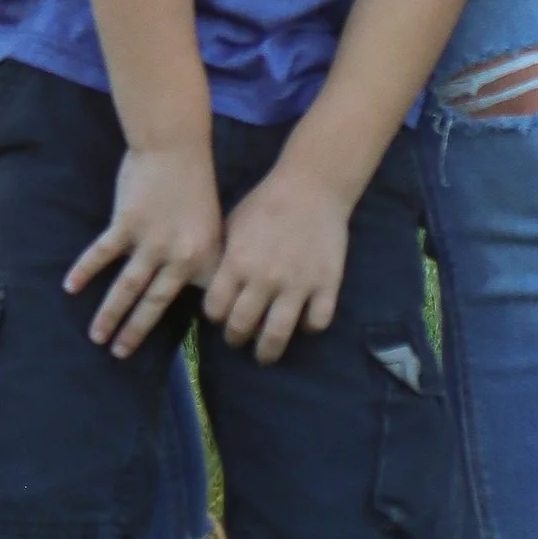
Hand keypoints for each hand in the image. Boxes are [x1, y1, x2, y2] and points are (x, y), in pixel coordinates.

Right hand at [66, 139, 221, 355]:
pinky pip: (102, 254)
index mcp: (205, 259)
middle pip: (154, 304)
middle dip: (135, 332)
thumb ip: (203, 260)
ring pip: (127, 287)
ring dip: (110, 314)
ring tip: (96, 337)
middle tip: (119, 355)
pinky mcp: (127, 225)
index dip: (183, 324)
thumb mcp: (212, 227)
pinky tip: (70, 287)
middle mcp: (179, 257)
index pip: (196, 302)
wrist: (177, 149)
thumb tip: (194, 291)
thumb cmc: (196, 186)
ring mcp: (151, 242)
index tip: (171, 351)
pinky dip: (85, 271)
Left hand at [204, 162, 350, 364]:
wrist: (312, 186)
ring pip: (277, 336)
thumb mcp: (233, 225)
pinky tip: (302, 321)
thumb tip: (211, 289)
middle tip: (239, 339)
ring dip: (266, 350)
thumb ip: (224, 259)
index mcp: (237, 262)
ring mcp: (298, 285)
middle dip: (235, 339)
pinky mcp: (326, 285)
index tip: (220, 317)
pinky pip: (316, 323)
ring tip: (265, 353)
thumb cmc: (267, 202)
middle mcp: (264, 279)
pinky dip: (308, 327)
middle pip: (241, 327)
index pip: (215, 309)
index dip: (215, 317)